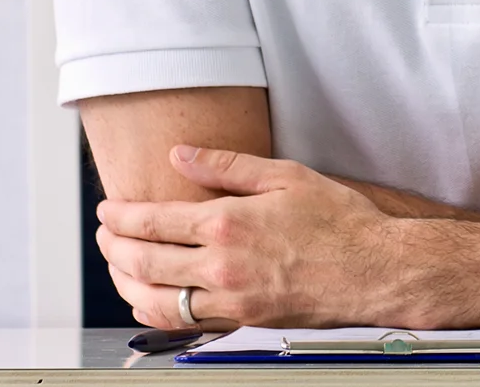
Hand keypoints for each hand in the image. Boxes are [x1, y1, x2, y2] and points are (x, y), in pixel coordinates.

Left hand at [97, 145, 401, 329]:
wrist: (375, 271)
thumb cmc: (340, 222)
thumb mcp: (286, 176)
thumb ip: (228, 165)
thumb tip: (182, 155)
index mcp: (229, 224)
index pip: (153, 221)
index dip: (120, 215)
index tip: (107, 209)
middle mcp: (222, 266)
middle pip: (143, 261)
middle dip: (112, 247)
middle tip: (104, 235)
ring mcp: (230, 299)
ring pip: (154, 299)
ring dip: (125, 282)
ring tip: (118, 266)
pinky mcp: (241, 321)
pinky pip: (182, 324)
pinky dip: (154, 312)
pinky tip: (148, 299)